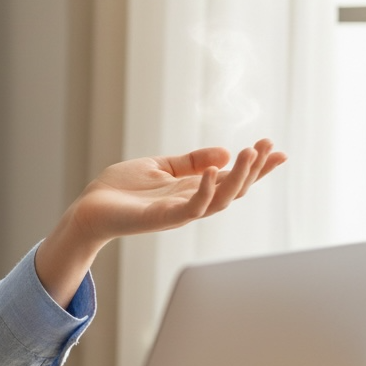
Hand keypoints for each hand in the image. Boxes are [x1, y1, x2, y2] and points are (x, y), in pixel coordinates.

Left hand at [69, 138, 286, 245]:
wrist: (89, 208)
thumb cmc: (121, 190)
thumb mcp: (160, 167)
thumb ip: (190, 162)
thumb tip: (225, 153)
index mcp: (192, 190)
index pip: (232, 179)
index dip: (255, 166)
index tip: (276, 150)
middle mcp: (190, 203)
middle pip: (233, 190)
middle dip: (254, 170)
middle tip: (269, 147)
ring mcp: (178, 212)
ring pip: (219, 200)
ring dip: (238, 178)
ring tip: (250, 153)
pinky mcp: (161, 218)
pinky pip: (191, 208)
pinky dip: (205, 191)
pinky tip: (214, 171)